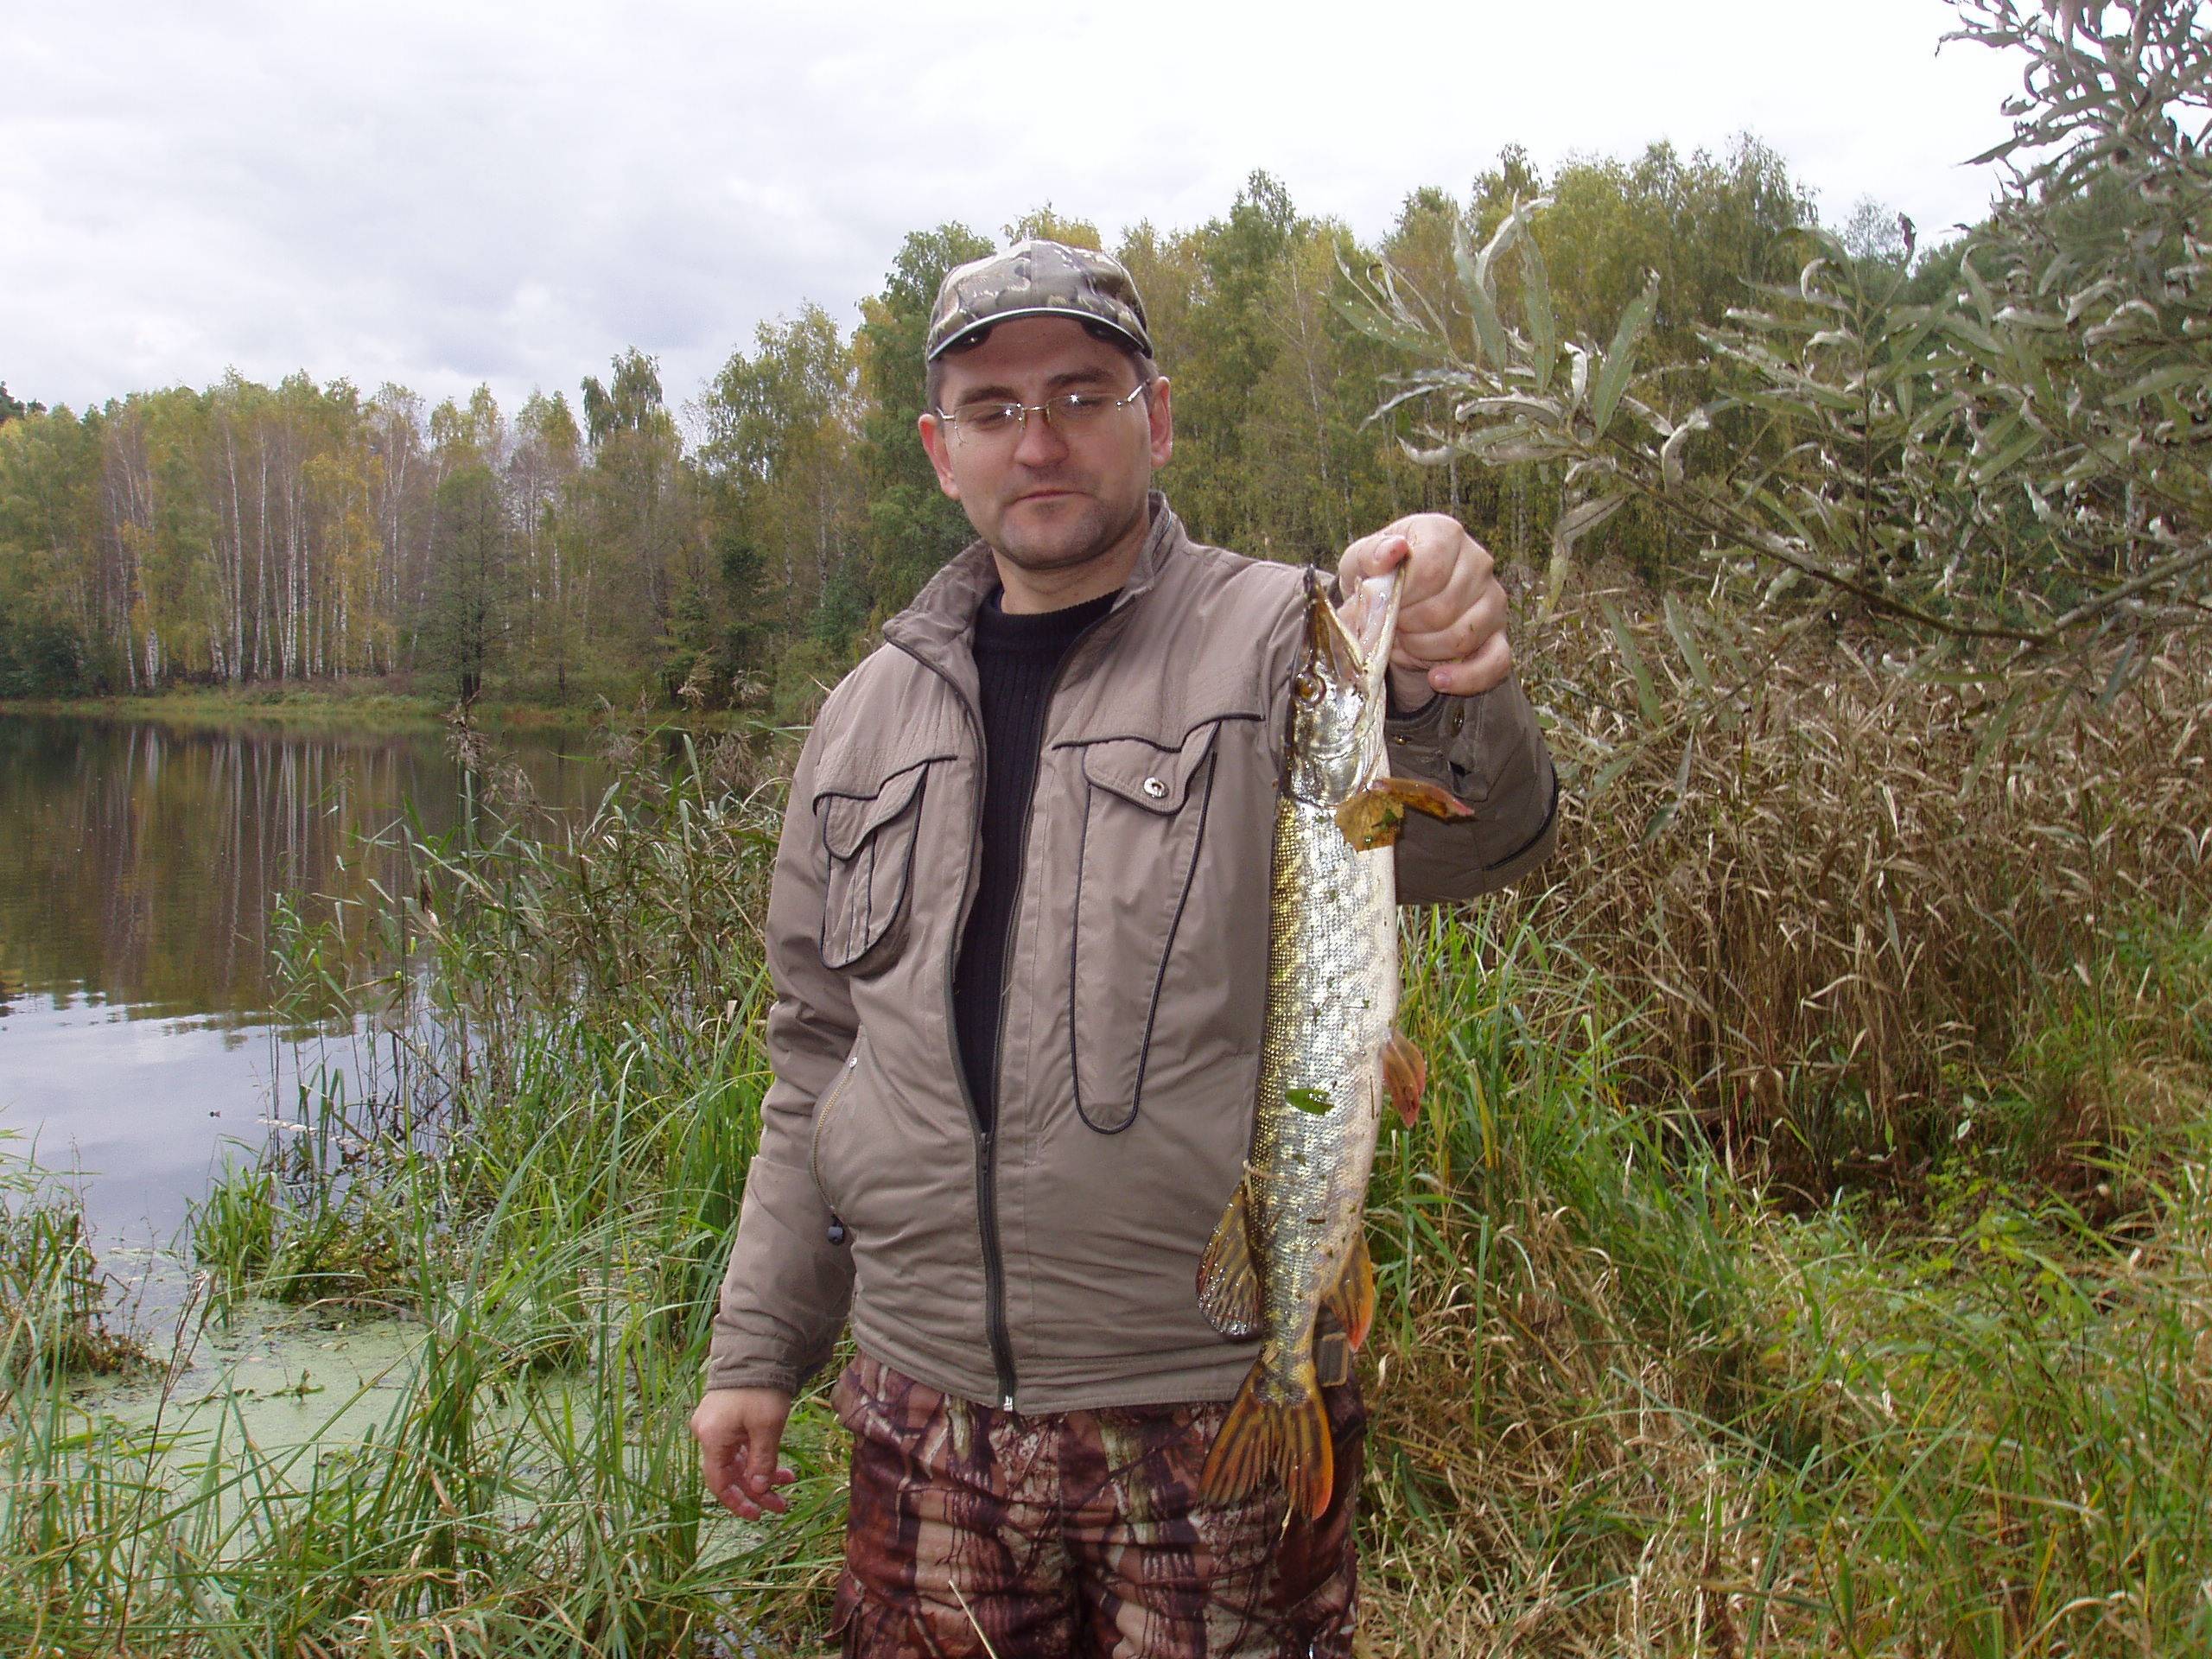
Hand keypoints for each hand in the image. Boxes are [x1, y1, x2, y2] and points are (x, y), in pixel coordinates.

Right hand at [690, 1386, 796, 1519]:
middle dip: (757, 1490)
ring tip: (789, 1481)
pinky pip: (740, 1447)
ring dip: (762, 1473)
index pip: (720, 1483)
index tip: (758, 1515)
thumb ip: (762, 1461)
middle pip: (731, 1473)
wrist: (759, 1352)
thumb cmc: (762, 1389)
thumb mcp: (767, 1427)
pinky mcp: (726, 1419)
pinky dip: (759, 1456)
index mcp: (712, 1438)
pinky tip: (780, 1466)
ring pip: (738, 1461)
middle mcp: (707, 1434)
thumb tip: (758, 1490)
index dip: (738, 1502)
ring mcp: (715, 1426)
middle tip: (782, 1504)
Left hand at [1337, 514, 1511, 704]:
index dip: (1402, 596)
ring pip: (1462, 637)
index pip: (1431, 568)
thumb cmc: (1378, 579)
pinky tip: (1437, 678)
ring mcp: (1493, 600)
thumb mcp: (1359, 563)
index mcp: (1445, 534)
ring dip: (1424, 649)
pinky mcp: (1500, 636)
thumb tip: (1394, 551)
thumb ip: (1370, 555)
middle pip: (1444, 608)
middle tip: (1393, 624)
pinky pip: (1495, 663)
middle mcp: (1478, 562)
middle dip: (1409, 626)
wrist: (1395, 607)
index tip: (1385, 603)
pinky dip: (1465, 678)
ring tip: (1407, 640)